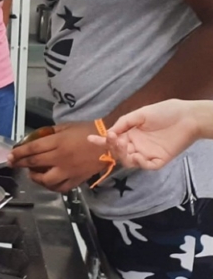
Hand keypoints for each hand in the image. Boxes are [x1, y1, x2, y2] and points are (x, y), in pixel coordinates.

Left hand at [10, 121, 109, 192]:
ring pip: (46, 180)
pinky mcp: (78, 179)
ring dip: (35, 177)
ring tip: (31, 173)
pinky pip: (61, 188)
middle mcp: (61, 157)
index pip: (32, 149)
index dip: (18, 153)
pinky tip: (47, 182)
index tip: (10, 155)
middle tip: (12, 164)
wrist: (111, 142)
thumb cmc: (88, 131)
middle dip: (20, 164)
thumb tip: (35, 138)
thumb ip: (50, 133)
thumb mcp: (66, 126)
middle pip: (34, 163)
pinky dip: (51, 186)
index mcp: (58, 142)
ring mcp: (70, 170)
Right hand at [86, 100, 205, 170]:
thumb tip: (109, 131)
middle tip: (113, 139)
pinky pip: (145, 166)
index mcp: (131, 134)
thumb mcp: (141, 113)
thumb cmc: (166, 112)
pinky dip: (139, 163)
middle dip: (113, 147)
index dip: (101, 141)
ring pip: (129, 161)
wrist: (188, 117)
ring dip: (123, 156)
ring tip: (124, 147)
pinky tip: (137, 156)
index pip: (113, 140)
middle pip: (118, 152)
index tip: (90, 139)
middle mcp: (137, 145)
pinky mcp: (159, 160)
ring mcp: (147, 153)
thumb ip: (124, 122)